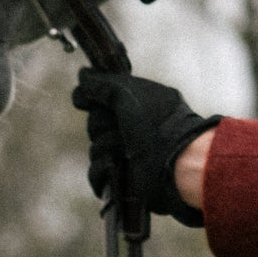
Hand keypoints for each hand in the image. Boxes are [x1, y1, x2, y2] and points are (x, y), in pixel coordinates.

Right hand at [70, 72, 221, 226]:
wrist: (175, 160)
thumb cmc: (157, 122)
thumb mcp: (128, 92)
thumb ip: (102, 83)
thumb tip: (82, 75)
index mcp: (137, 108)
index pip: (101, 104)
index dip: (95, 102)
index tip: (86, 100)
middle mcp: (131, 131)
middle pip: (94, 126)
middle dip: (103, 125)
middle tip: (121, 128)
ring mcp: (126, 156)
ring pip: (95, 150)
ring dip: (107, 147)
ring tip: (126, 150)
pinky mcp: (121, 180)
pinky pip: (95, 174)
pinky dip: (104, 170)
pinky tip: (116, 165)